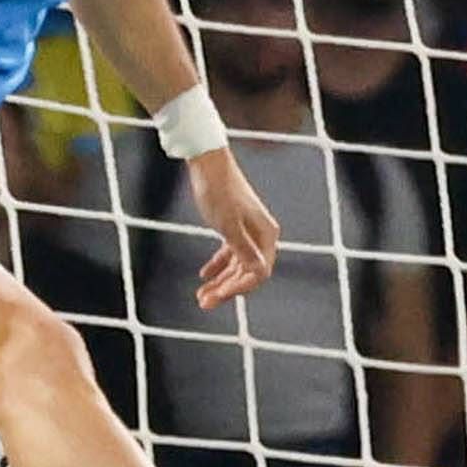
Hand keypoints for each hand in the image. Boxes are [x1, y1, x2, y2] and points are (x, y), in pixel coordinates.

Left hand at [186, 146, 279, 308]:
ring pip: (236, 264)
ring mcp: (248, 230)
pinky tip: (204, 276)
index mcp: (266, 235)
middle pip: (247, 272)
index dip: (238, 288)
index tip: (216, 297)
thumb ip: (243, 250)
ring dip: (220, 281)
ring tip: (200, 295)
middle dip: (226, 289)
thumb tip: (260, 273)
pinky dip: (217, 265)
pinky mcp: (234, 225)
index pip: (259, 273)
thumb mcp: (228, 225)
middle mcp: (261, 235)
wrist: (207, 163)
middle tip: (203, 303)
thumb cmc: (218, 192)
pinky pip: (229, 252)